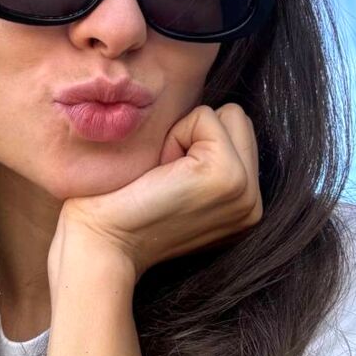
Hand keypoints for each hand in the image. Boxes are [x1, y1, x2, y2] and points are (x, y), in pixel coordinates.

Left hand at [52, 103, 262, 285]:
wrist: (101, 243)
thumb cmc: (124, 208)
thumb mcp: (178, 181)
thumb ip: (205, 156)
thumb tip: (211, 112)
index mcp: (244, 204)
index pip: (237, 131)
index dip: (194, 140)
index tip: (167, 180)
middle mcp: (253, 201)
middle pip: (237, 118)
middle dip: (195, 133)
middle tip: (164, 176)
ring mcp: (246, 191)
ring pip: (227, 115)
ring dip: (185, 135)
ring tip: (163, 177)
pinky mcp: (228, 176)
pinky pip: (206, 117)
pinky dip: (175, 136)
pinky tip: (160, 175)